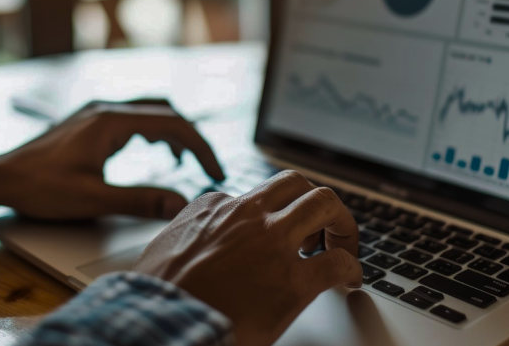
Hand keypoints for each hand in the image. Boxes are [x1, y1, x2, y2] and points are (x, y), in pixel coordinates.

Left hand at [0, 100, 224, 219]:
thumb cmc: (40, 188)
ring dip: (172, 132)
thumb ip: (140, 200)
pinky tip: (150, 150)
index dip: (202, 147)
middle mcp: (106, 108)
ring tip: (183, 160)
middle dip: (191, 138)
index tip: (215, 171)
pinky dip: (151, 131)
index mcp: (112, 122)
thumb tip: (180, 203)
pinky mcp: (87, 119)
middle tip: (205, 166)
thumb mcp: (93, 199)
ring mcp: (96, 111)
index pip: (174, 125)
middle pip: (166, 111)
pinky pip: (131, 116)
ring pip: (149, 111)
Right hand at [133, 170, 361, 345]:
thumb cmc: (156, 295)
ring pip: (326, 203)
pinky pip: (338, 262)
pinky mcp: (293, 281)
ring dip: (342, 222)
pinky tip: (351, 280)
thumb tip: (188, 240)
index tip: (279, 234)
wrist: (159, 324)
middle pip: (297, 184)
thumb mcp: (161, 248)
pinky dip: (352, 268)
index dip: (271, 216)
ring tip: (345, 245)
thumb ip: (184, 234)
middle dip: (316, 202)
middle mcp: (248, 215)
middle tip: (323, 228)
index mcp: (215, 207)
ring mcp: (273, 244)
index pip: (255, 195)